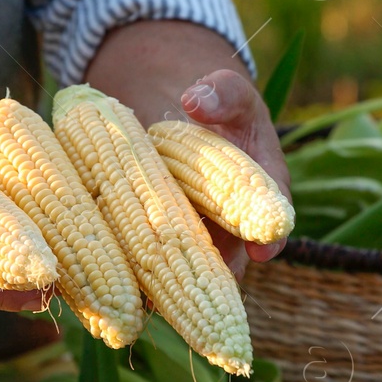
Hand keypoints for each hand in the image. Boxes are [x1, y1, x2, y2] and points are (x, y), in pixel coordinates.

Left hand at [82, 20, 292, 277]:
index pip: (272, 224)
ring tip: (146, 288)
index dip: (268, 240)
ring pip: (185, 271)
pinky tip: (109, 271)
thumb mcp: (229, 95)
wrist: (184, 129)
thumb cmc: (219, 113)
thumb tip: (194, 100)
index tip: (258, 250)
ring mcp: (198, 242)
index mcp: (263, 197)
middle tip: (194, 283)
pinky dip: (131, 269)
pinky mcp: (163, 246)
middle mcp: (234, 230)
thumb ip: (222, 93)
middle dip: (211, 276)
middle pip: (227, 261)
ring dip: (167, 282)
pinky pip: (150, 265)